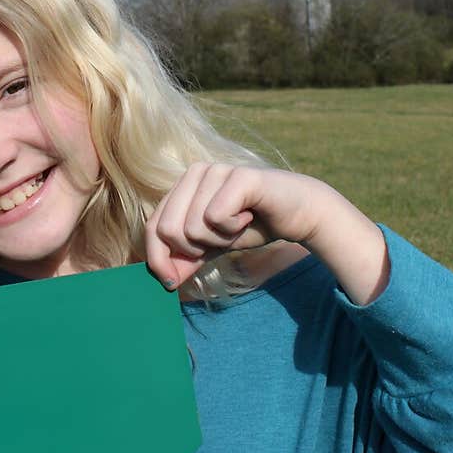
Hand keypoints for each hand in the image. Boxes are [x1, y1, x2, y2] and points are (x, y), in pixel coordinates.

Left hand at [145, 163, 330, 289]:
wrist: (299, 214)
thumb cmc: (253, 226)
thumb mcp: (212, 247)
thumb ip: (186, 260)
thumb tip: (163, 280)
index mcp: (183, 185)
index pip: (153, 227)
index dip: (158, 259)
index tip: (171, 282)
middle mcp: (195, 172)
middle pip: (169, 230)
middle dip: (195, 250)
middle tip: (222, 240)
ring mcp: (216, 170)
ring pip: (192, 227)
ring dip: (219, 239)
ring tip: (239, 225)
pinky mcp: (238, 176)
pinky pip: (216, 217)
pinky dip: (234, 228)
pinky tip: (249, 216)